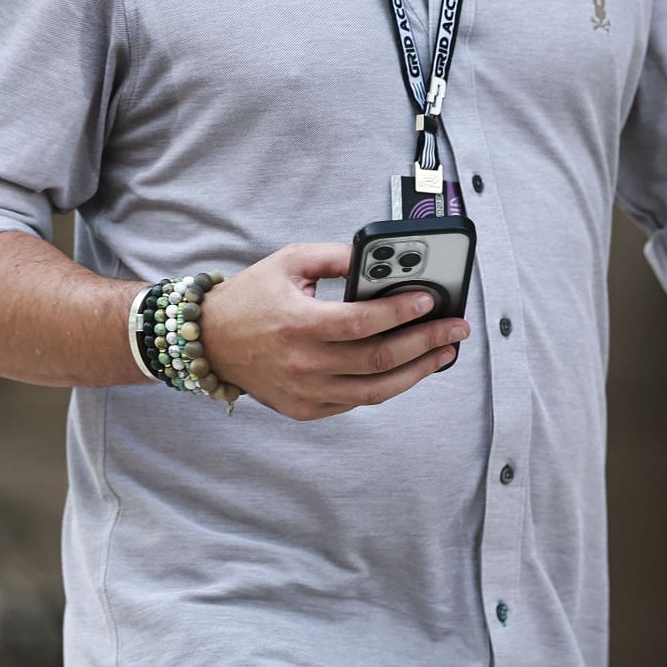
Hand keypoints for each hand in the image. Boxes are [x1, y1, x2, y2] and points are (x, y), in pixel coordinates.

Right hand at [199, 242, 470, 420]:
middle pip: (378, 360)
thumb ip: (335, 257)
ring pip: (375, 390)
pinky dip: (386, 385)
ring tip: (444, 352)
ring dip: (417, 372)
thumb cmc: (251, 297)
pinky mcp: (306, 409)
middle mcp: (303, 364)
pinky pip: (356, 401)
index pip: (361, 322)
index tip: (431, 299)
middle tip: (456, 328)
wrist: (210, 342)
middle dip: (426, 343)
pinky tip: (407, 367)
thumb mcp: (289, 262)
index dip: (400, 312)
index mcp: (298, 324)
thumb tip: (379, 257)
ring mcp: (306, 392)